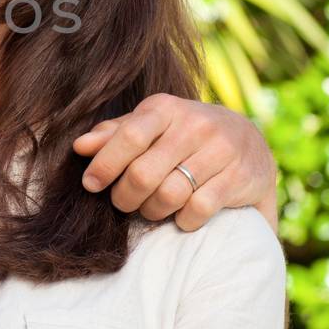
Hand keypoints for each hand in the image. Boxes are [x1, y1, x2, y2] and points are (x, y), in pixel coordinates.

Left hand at [72, 94, 277, 231]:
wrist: (248, 140)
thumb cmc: (184, 135)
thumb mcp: (151, 126)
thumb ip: (115, 134)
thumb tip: (80, 147)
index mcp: (165, 108)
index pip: (128, 137)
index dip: (105, 165)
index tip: (90, 184)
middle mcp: (195, 125)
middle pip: (144, 174)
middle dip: (125, 197)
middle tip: (124, 203)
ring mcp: (220, 150)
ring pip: (169, 195)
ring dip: (152, 211)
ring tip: (151, 208)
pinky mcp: (239, 176)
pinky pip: (198, 209)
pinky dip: (183, 220)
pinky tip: (181, 215)